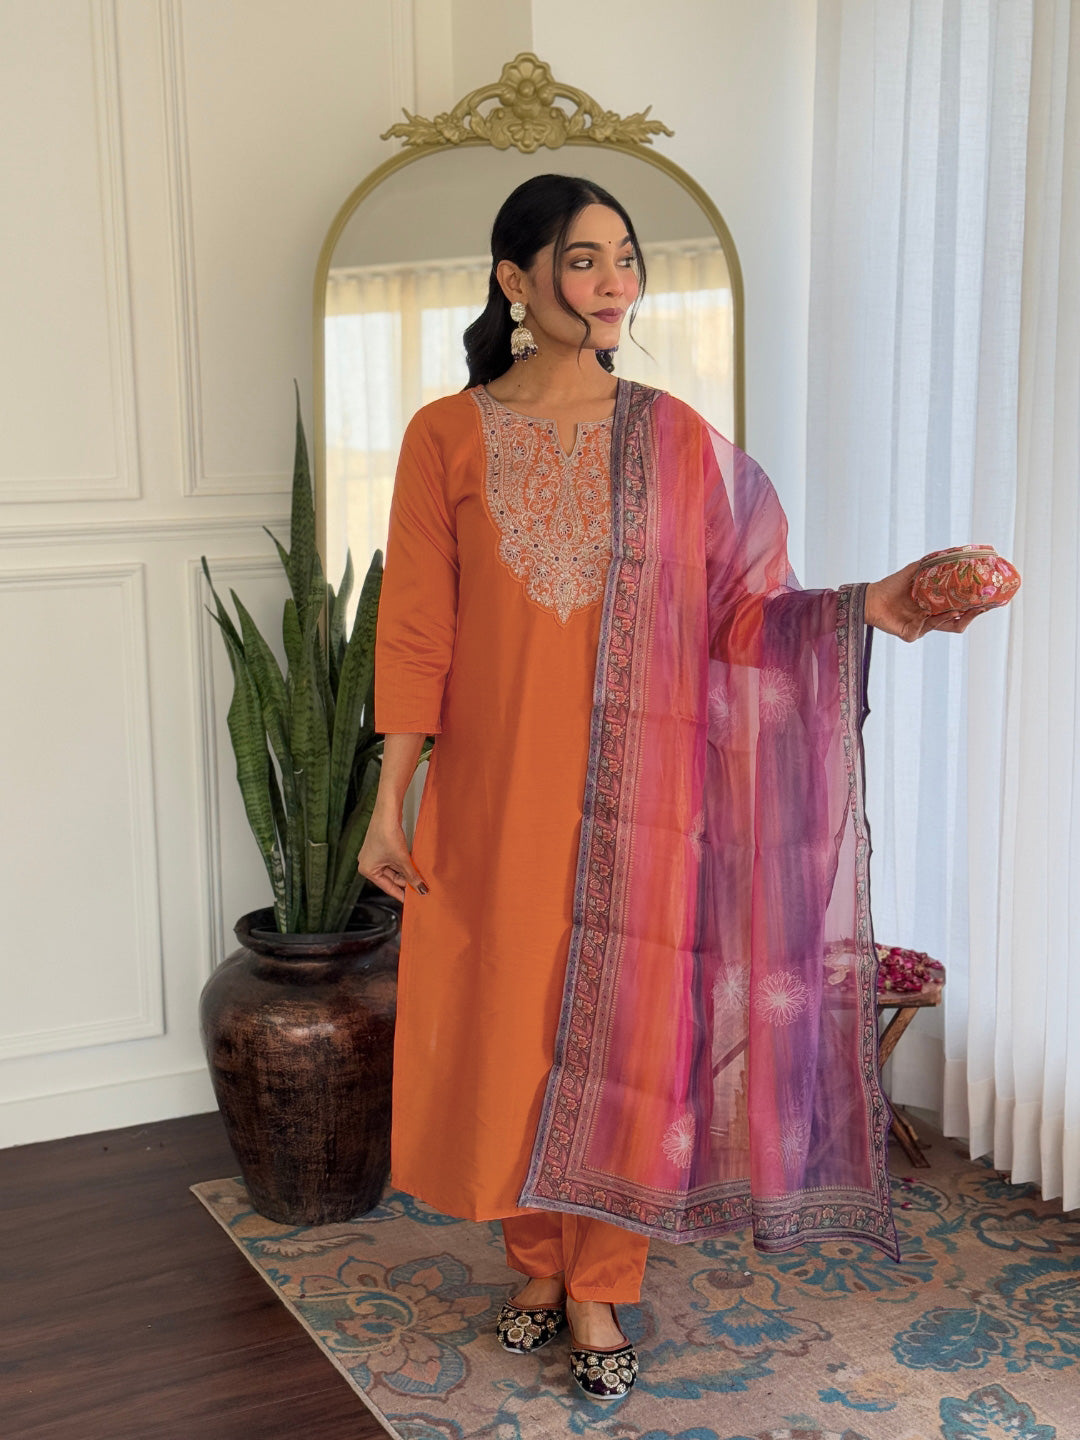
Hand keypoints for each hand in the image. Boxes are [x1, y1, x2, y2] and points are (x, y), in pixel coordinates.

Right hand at [357, 809, 427, 900]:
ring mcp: (374, 854)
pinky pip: (394, 860)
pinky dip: (404, 863)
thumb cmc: (387, 834)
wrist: (387, 811)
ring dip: (406, 872)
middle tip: (420, 887)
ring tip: (420, 877)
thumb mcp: (402, 859)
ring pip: (393, 869)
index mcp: (368, 870)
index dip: (401, 894)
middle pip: (390, 878)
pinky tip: (414, 865)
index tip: (412, 900)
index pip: (387, 887)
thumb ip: (411, 876)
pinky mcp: (381, 846)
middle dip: (405, 881)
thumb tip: (420, 889)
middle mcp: (368, 863)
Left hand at [865, 561, 988, 641]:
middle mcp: (931, 619)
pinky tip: (939, 612)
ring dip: (956, 617)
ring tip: (963, 608)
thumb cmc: (893, 585)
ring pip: (947, 627)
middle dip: (972, 615)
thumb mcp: (917, 570)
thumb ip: (934, 562)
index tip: (988, 599)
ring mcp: (922, 628)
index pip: (961, 609)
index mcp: (936, 607)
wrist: (871, 596)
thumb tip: (956, 550)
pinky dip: (934, 620)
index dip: (975, 606)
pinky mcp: (911, 634)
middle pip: (959, 622)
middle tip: (982, 606)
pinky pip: (926, 628)